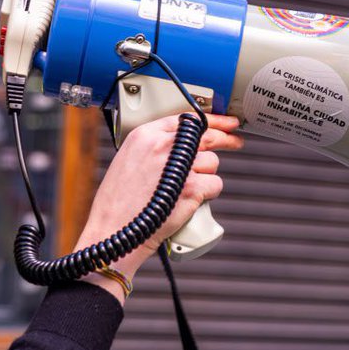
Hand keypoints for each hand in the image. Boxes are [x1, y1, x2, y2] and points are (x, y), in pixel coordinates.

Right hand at [76, 113, 242, 276]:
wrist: (114, 231)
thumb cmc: (118, 203)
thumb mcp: (128, 161)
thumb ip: (154, 149)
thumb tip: (183, 146)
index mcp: (145, 136)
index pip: (187, 119)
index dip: (211, 120)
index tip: (225, 123)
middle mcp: (163, 146)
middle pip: (207, 135)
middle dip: (226, 138)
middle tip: (234, 141)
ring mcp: (179, 167)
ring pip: (212, 163)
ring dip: (206, 175)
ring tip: (186, 189)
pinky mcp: (191, 189)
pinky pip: (215, 184)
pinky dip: (208, 194)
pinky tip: (191, 201)